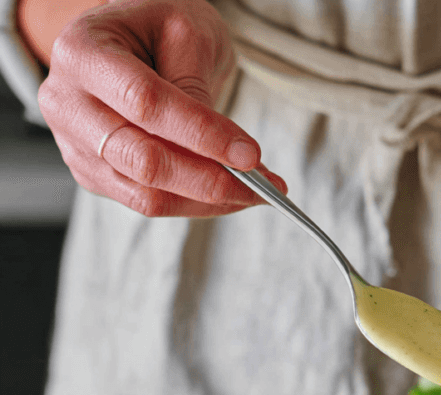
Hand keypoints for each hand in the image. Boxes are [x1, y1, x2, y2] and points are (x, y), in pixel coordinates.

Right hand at [36, 0, 285, 216]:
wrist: (129, 42)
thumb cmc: (157, 31)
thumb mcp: (184, 34)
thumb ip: (197, 89)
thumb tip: (230, 155)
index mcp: (83, 52)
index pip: (146, 103)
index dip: (201, 133)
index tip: (250, 155)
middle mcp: (67, 103)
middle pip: (143, 160)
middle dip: (210, 180)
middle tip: (262, 185)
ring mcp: (75, 145)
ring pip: (146, 194)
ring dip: (208, 201)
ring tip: (257, 192)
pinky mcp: (93, 174)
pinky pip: (148, 203)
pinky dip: (195, 205)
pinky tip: (230, 194)